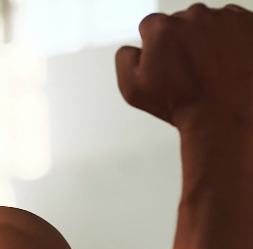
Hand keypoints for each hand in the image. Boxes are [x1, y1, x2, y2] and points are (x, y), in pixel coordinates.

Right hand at [116, 4, 252, 130]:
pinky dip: (233, 40)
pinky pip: (237, 25)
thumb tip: (133, 47)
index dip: (156, 47)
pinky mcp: (250, 24)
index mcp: (161, 27)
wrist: (226, 116)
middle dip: (183, 41)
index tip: (166, 63)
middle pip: (182, 22)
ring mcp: (224, 18)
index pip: (151, 26)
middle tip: (190, 70)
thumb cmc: (182, 104)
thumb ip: (124, 57)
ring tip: (212, 68)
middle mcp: (193, 16)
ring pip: (210, 23)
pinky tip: (229, 62)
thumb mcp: (131, 89)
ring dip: (208, 39)